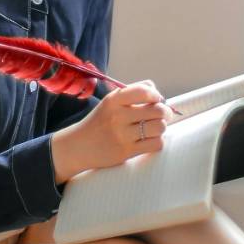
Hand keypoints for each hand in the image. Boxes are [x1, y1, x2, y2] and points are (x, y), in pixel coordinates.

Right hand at [50, 79, 175, 182]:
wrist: (79, 146)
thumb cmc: (100, 121)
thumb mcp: (110, 101)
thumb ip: (133, 92)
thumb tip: (159, 94)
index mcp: (114, 100)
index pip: (144, 91)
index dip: (156, 95)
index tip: (156, 100)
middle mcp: (118, 116)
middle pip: (157, 110)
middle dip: (165, 112)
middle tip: (163, 115)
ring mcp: (122, 135)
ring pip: (159, 127)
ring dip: (161, 127)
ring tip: (155, 128)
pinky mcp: (126, 152)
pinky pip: (155, 144)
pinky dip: (157, 141)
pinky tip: (149, 140)